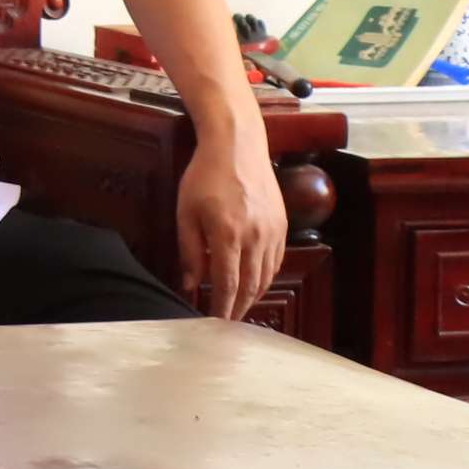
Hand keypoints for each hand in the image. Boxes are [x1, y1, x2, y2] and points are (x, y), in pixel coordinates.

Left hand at [175, 134, 290, 320]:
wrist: (237, 144)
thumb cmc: (205, 175)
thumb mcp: (186, 212)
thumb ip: (189, 251)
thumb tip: (191, 284)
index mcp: (228, 234)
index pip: (227, 284)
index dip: (221, 308)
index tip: (214, 324)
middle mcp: (255, 236)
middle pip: (250, 286)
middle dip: (238, 309)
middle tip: (227, 324)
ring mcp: (273, 231)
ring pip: (266, 277)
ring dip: (253, 296)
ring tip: (239, 308)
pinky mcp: (282, 225)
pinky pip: (276, 261)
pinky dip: (265, 278)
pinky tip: (254, 283)